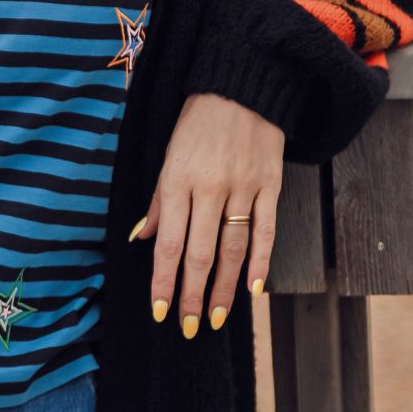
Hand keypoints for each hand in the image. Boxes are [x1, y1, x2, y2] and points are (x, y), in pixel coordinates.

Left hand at [127, 92, 284, 334]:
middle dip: (191, 295)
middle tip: (188, 326)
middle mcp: (209, 187)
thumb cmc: (197, 121)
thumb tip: (142, 238)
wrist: (242, 85)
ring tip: (215, 317)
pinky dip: (261, 262)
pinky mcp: (270, 185)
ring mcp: (242, 187)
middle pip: (199, 253)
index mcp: (177, 179)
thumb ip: (157, 199)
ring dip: (223, 288)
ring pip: (232, 249)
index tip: (160, 311)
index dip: (164, 281)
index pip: (168, 243)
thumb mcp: (168, 154)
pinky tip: (254, 289)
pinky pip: (266, 231)